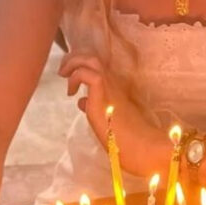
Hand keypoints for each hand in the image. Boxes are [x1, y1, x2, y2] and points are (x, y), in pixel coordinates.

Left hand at [57, 52, 166, 175]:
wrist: (142, 147)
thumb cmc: (128, 139)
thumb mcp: (106, 118)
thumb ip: (94, 106)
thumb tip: (80, 101)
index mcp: (115, 89)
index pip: (98, 67)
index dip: (83, 65)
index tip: (70, 76)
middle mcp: (113, 83)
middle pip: (93, 57)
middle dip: (74, 59)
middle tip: (63, 72)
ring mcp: (109, 87)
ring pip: (90, 60)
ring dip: (73, 64)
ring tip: (64, 75)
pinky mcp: (102, 93)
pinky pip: (86, 74)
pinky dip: (75, 78)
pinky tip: (72, 93)